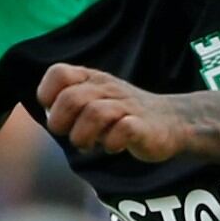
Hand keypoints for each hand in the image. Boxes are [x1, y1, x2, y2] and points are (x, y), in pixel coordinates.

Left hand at [37, 63, 188, 160]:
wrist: (171, 122)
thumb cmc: (123, 115)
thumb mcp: (94, 102)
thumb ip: (69, 106)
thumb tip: (49, 117)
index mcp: (91, 80)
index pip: (59, 73)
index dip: (48, 94)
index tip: (54, 113)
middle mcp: (107, 88)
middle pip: (70, 98)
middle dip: (61, 123)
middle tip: (71, 135)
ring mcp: (126, 106)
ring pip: (94, 113)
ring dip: (82, 136)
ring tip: (88, 145)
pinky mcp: (143, 125)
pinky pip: (123, 130)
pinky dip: (112, 143)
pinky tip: (113, 147)